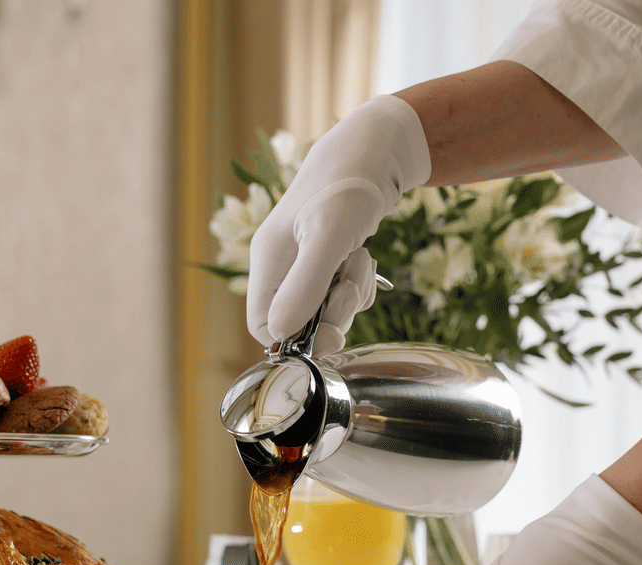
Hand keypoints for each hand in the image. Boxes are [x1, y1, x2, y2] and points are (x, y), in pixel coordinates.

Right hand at [247, 95, 430, 355]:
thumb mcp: (329, 235)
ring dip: (350, 297)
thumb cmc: (348, 185)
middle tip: (352, 285)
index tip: (331, 329)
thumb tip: (281, 334)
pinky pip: (340, 294)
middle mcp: (281, 265)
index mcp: (268, 260)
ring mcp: (303, 263)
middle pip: (298, 322)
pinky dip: (357, 285)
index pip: (264, 325)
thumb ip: (305, 286)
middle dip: (332, 314)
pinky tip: (362, 257)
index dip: (295, 337)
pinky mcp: (326, 259)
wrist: (377, 150)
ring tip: (360, 260)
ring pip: (323, 310)